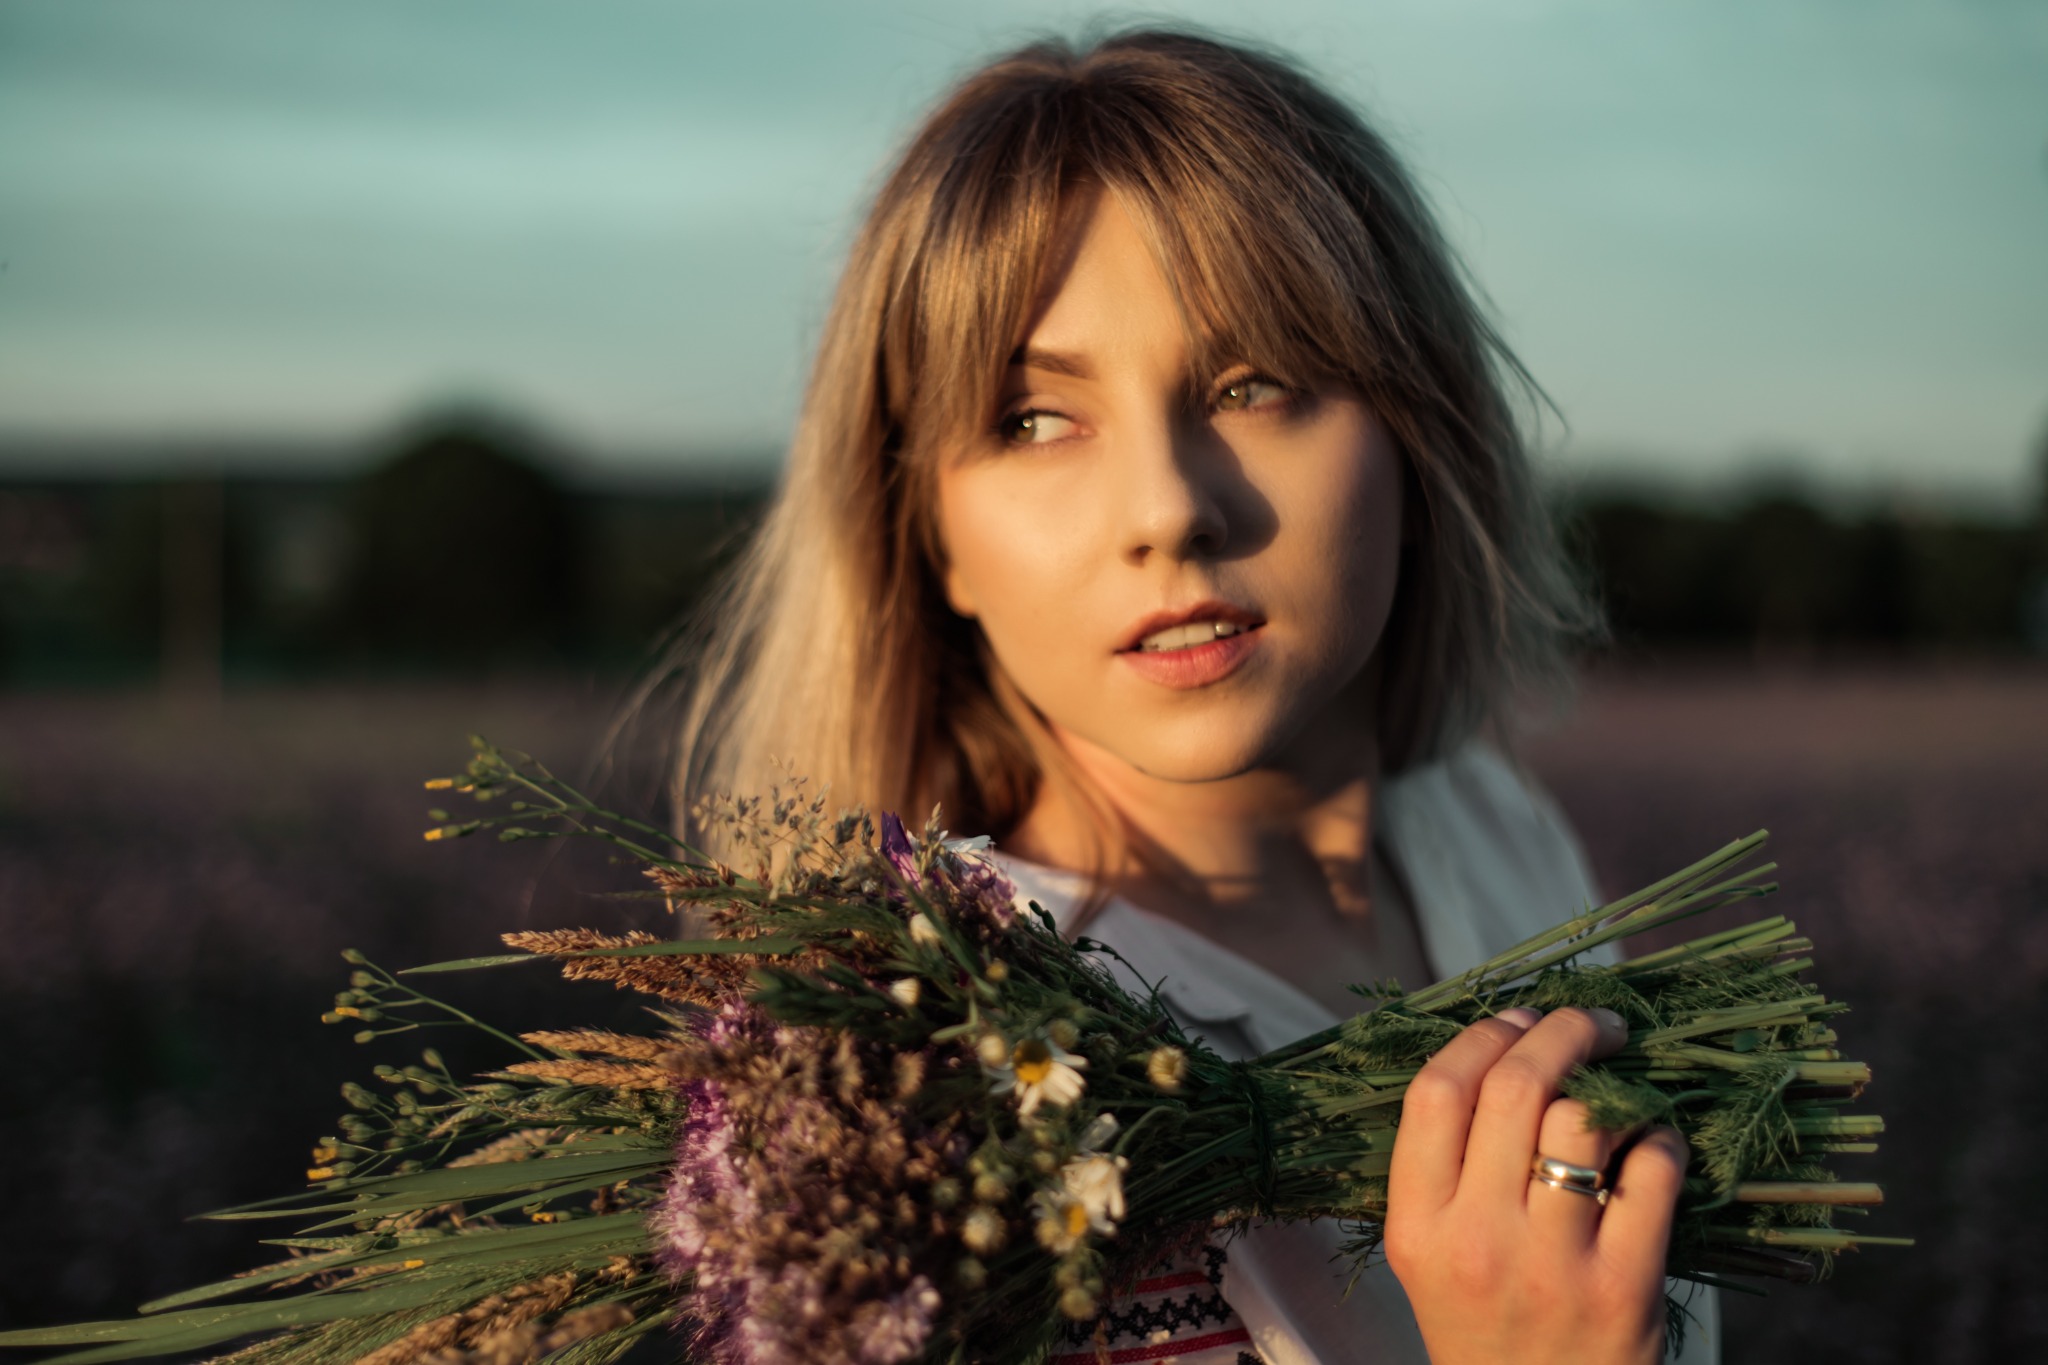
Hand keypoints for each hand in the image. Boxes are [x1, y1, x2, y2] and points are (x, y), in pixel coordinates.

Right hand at [1383, 1006, 1688, 1364]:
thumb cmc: (1485, 1330)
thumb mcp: (1430, 1254)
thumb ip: (1445, 1167)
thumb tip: (1499, 1050)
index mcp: (1417, 1226)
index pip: (1436, 1092)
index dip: (1481, 1036)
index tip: (1515, 1019)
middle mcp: (1478, 1240)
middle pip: (1514, 1087)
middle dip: (1558, 1031)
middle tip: (1587, 1023)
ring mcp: (1553, 1263)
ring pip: (1583, 1121)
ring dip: (1611, 1082)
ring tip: (1622, 1083)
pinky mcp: (1624, 1286)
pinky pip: (1652, 1172)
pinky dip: (1659, 1139)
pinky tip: (1653, 1145)